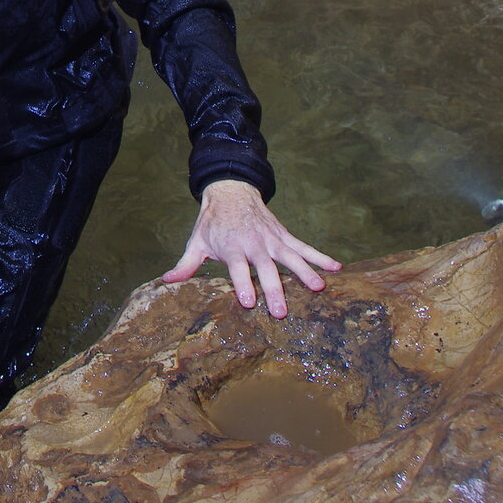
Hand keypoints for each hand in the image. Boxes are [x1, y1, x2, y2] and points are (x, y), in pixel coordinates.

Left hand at [162, 179, 339, 318]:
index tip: (248, 302)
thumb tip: (166, 281)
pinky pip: (305, 247)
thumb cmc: (213, 223)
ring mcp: (272, 239)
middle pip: (266, 268)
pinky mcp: (284, 236)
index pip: (237, 267)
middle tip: (281, 311)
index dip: (243, 283)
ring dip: (305, 272)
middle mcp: (254, 243)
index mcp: (232, 246)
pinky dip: (321, 257)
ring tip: (320, 288)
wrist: (232, 190)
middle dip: (274, 289)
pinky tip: (337, 268)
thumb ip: (186, 264)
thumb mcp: (196, 242)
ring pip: (291, 257)